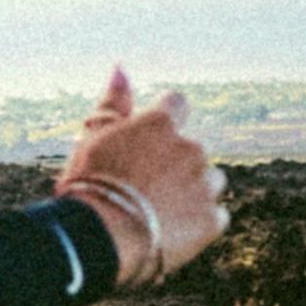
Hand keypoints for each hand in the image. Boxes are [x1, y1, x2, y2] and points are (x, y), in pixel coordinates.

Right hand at [68, 63, 224, 283]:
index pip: (176, 104)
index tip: (148, 143)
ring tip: (159, 213)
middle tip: (144, 188)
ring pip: (210, 182)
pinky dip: (199, 223)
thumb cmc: (91, 184)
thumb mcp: (94, 138)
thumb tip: (122, 67)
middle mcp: (192, 148)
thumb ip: (113, 102)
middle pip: (193, 150)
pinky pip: (215, 217)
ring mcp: (205, 184)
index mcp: (162, 123)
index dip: (163, 122)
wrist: (99, 238)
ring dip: (193, 192)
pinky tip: (171, 232)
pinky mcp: (213, 220)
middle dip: (177, 164)